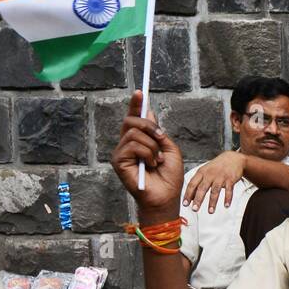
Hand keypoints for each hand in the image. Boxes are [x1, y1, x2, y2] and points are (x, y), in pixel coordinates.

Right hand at [111, 90, 184, 220]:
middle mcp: (127, 144)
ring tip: (157, 160)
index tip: (140, 91)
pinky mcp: (118, 161)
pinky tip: (150, 165)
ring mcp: (121, 153)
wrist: (166, 197)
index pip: (134, 118)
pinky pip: (133, 145)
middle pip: (131, 120)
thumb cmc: (169, 177)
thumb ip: (158, 132)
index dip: (136, 105)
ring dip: (152, 145)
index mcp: (139, 140)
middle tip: (161, 138)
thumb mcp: (169, 149)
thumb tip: (148, 112)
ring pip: (134, 133)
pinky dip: (147, 153)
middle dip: (149, 126)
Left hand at [183, 151, 244, 213]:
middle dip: (198, 200)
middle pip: (202, 188)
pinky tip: (226, 206)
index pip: (192, 184)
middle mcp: (210, 174)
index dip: (188, 194)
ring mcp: (220, 177)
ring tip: (210, 211)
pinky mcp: (230, 179)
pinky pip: (229, 190)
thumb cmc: (217, 166)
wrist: (233, 158)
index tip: (185, 204)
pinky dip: (228, 198)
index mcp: (202, 172)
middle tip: (194, 209)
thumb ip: (198, 183)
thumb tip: (191, 198)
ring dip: (212, 202)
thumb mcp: (205, 171)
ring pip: (215, 190)